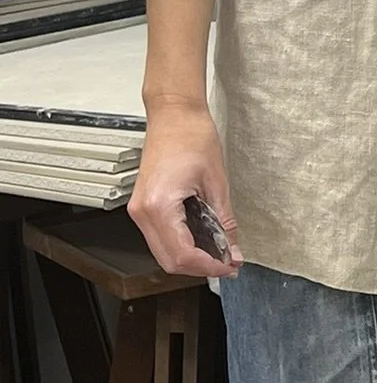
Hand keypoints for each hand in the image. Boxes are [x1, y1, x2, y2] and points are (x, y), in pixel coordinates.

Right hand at [129, 101, 242, 279]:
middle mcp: (143, 212)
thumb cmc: (192, 136)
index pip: (182, 255)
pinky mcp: (142, 206)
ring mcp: (139, 210)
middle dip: (200, 267)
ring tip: (219, 253)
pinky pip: (160, 238)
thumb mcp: (217, 183)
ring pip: (162, 253)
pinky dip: (180, 245)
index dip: (209, 266)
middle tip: (228, 263)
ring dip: (190, 258)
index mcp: (160, 206)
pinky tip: (201, 241)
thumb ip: (224, 222)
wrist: (174, 114)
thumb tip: (232, 249)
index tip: (230, 265)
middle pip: (169, 261)